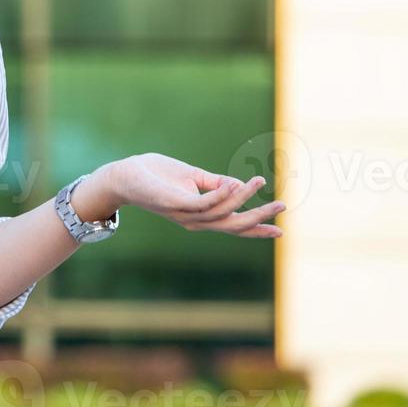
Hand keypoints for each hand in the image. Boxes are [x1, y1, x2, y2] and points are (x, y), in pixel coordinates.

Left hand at [112, 153, 285, 237]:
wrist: (125, 175)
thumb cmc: (156, 175)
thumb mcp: (192, 177)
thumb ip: (215, 183)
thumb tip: (240, 184)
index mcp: (201, 216)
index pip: (233, 225)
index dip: (257, 230)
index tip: (281, 231)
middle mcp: (194, 220)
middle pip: (233, 225)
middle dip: (258, 218)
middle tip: (282, 206)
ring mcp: (184, 214)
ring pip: (220, 213)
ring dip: (243, 199)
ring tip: (260, 182)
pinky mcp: (173, 203)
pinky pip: (201, 203)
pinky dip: (220, 195)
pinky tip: (234, 184)